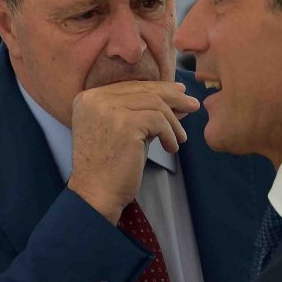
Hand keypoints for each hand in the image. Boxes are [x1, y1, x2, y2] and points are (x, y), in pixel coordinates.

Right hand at [67, 81, 199, 223]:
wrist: (95, 195)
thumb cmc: (110, 169)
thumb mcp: (124, 133)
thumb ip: (143, 114)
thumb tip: (176, 99)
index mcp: (89, 99)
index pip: (130, 86)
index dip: (157, 88)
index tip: (178, 93)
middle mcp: (95, 99)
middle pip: (143, 90)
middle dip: (172, 96)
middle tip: (192, 103)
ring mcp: (108, 109)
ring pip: (154, 103)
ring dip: (173, 121)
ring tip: (180, 137)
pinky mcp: (124, 123)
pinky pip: (158, 121)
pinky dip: (170, 134)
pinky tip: (171, 147)